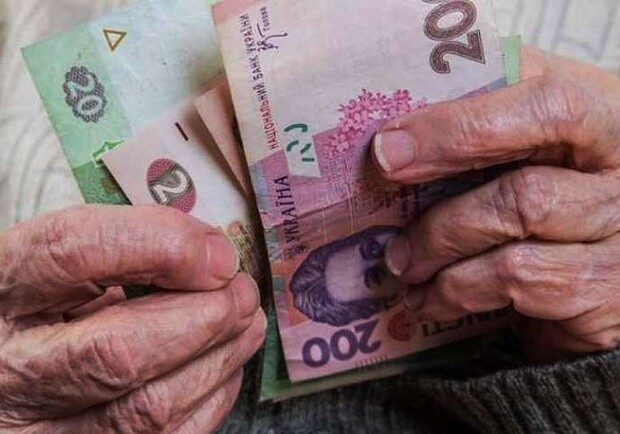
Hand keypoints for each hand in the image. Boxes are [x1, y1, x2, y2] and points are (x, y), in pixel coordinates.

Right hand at [0, 205, 265, 432]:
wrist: (9, 375)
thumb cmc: (43, 308)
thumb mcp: (61, 266)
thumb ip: (123, 249)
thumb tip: (217, 258)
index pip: (72, 252)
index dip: (160, 245)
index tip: (218, 255)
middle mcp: (8, 370)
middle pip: (119, 351)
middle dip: (206, 318)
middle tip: (243, 294)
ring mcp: (38, 433)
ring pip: (149, 408)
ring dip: (220, 359)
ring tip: (246, 322)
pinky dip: (210, 399)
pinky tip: (221, 365)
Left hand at [373, 47, 619, 362]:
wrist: (597, 255)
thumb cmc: (552, 180)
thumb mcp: (531, 133)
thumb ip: (485, 112)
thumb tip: (399, 128)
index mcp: (602, 117)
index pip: (545, 107)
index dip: (460, 128)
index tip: (389, 148)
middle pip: (526, 193)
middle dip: (441, 213)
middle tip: (385, 215)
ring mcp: (619, 238)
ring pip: (517, 249)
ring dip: (442, 252)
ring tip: (401, 264)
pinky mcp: (604, 294)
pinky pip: (521, 288)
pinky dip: (458, 293)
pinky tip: (429, 299)